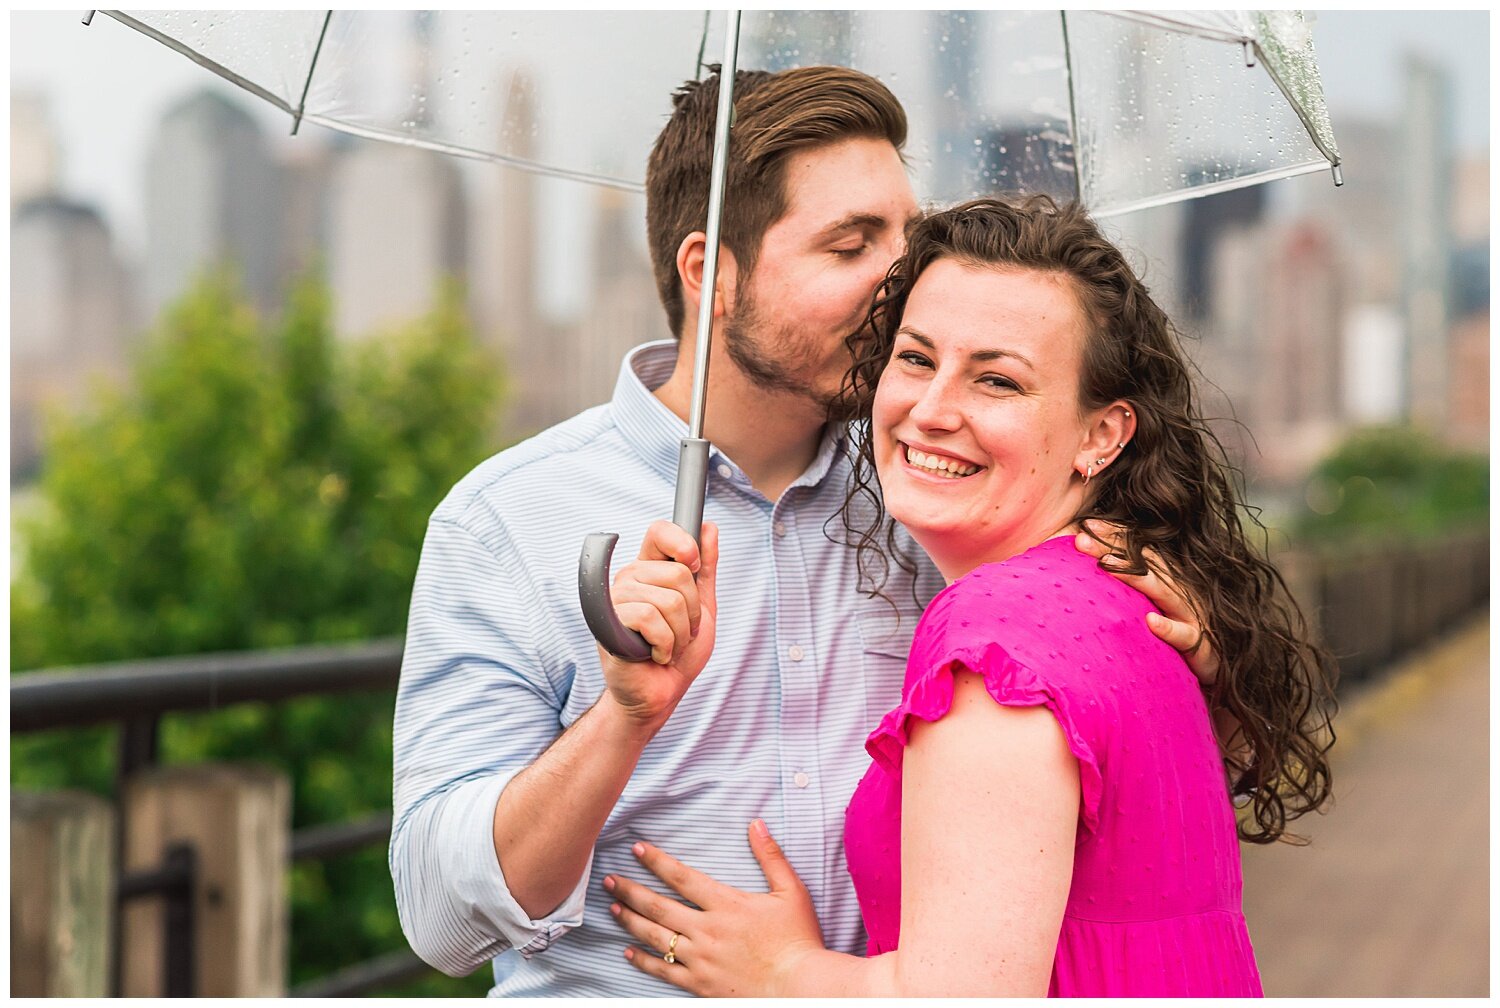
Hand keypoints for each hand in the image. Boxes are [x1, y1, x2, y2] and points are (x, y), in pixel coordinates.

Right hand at [597, 520, 718, 727]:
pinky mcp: (609, 624)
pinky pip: (651, 619)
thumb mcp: (702, 606)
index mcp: (649, 569)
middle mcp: (629, 579)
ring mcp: (616, 600)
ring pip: (668, 601)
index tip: (694, 568)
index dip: (683, 544)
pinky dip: (665, 644)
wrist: (661, 693)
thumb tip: (710, 527)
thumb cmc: (679, 652)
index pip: (659, 531)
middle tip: (680, 632)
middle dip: (692, 612)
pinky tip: (655, 654)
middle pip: (677, 573)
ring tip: (667, 646)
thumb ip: (705, 568)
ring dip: (679, 633)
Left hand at [604, 821, 824, 996]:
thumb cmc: (798, 939)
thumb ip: (771, 856)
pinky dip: (644, 961)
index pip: (683, 878)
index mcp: (727, 904)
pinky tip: (629, 953)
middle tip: (610, 880)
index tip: (637, 849)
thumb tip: (756, 824)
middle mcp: (707, 930)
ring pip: (656, 937)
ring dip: (632, 921)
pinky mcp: (701, 984)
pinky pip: (665, 971)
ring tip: (614, 909)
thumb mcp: (791, 892)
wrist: (800, 987)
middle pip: (659, 906)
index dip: (657, 862)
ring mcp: (701, 959)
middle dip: (631, 891)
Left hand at [1075, 518, 1219, 685]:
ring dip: (1135, 577)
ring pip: (1163, 591)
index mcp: (1166, 580)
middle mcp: (1177, 590)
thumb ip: (1129, 592)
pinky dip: (1169, 628)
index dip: (1115, 536)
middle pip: (1145, 563)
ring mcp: (1189, 614)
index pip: (1139, 552)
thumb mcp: (1151, 608)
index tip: (1086, 524)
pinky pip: (1184, 635)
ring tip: (1106, 564)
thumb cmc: (1176, 635)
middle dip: (1113, 548)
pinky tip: (1151, 622)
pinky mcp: (1199, 643)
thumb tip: (1090, 579)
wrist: (1216, 665)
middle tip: (1081, 539)